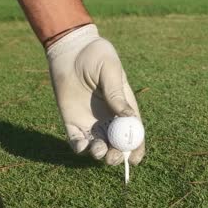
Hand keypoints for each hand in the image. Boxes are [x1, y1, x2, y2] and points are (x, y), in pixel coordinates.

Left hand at [46, 24, 144, 164]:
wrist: (71, 49)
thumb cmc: (96, 55)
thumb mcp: (110, 71)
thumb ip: (116, 94)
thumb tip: (128, 117)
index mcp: (124, 106)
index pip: (133, 131)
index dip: (136, 146)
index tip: (135, 158)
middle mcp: (109, 117)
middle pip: (116, 144)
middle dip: (117, 155)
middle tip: (113, 156)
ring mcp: (90, 121)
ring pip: (98, 146)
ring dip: (100, 153)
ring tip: (99, 149)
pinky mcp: (72, 121)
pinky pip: (76, 141)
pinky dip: (80, 148)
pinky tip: (83, 146)